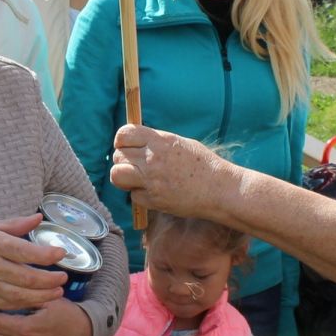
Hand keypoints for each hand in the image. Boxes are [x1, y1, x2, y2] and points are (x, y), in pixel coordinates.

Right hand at [0, 215, 68, 310]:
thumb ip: (16, 224)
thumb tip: (38, 217)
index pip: (25, 251)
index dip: (47, 254)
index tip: (61, 253)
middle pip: (27, 277)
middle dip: (50, 279)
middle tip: (64, 277)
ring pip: (21, 295)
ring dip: (43, 295)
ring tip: (58, 291)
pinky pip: (10, 304)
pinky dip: (27, 304)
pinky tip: (40, 300)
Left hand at [109, 125, 234, 219]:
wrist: (219, 189)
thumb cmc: (203, 165)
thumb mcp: (179, 144)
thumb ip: (156, 143)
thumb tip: (136, 143)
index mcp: (159, 141)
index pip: (123, 135)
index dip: (121, 141)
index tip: (127, 147)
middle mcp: (152, 158)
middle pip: (117, 156)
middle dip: (123, 161)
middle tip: (135, 167)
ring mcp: (151, 180)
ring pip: (116, 175)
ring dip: (123, 178)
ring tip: (137, 180)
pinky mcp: (153, 200)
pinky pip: (133, 196)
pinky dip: (140, 195)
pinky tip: (154, 193)